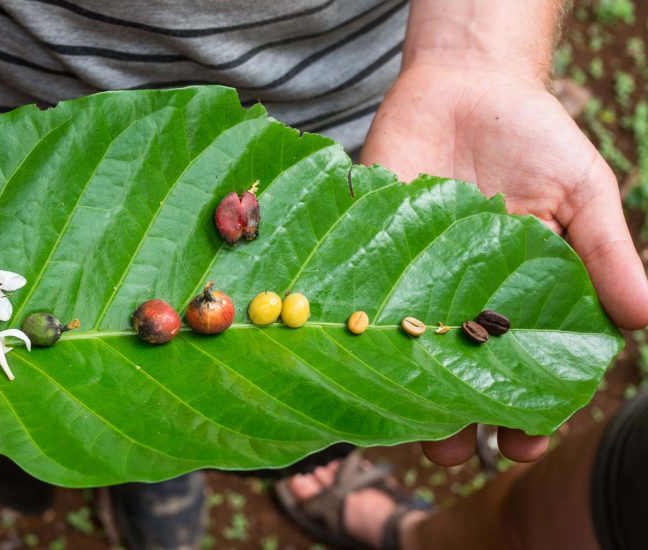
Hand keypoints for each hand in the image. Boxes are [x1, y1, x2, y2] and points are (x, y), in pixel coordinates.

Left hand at [361, 64, 647, 464]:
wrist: (465, 84)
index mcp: (516, 299)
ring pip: (402, 359)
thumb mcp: (581, 193)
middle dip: (455, 425)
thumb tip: (647, 319)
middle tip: (451, 454)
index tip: (524, 445)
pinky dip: (354, 340)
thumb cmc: (532, 137)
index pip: (522, 373)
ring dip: (402, 400)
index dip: (528, 415)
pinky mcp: (365, 256)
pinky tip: (352, 371)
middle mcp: (459, 302)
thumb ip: (606, 254)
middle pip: (456, 381)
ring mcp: (409, 284)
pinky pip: (357, 306)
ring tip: (403, 433)